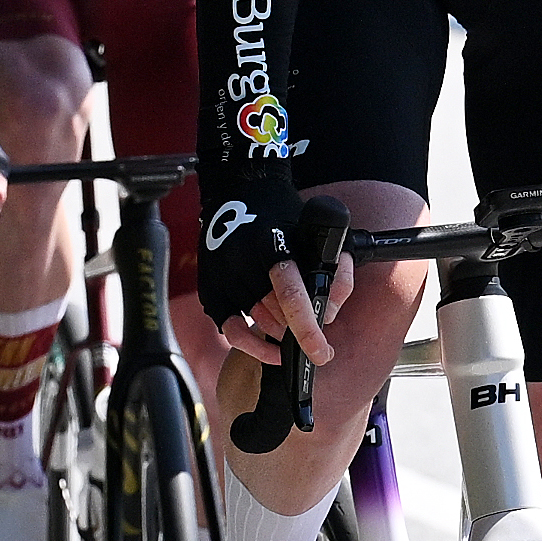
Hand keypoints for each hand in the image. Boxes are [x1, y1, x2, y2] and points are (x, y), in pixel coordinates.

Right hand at [195, 186, 332, 370]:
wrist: (238, 188)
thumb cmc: (282, 212)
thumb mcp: (311, 232)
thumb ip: (326, 267)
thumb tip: (331, 308)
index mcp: (270, 244)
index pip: (291, 296)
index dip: (308, 329)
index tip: (321, 352)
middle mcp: (242, 261)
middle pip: (278, 314)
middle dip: (302, 326)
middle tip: (316, 330)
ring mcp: (222, 276)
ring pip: (259, 322)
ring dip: (282, 331)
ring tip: (295, 324)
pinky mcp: (210, 287)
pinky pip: (230, 329)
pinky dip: (251, 344)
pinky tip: (270, 350)